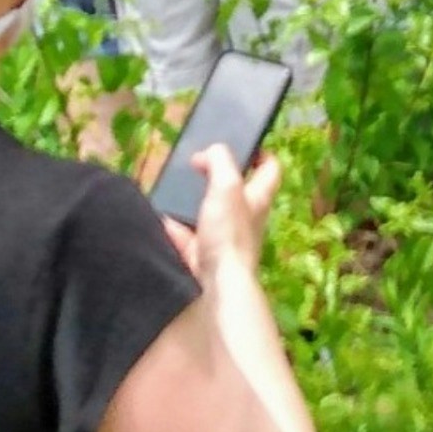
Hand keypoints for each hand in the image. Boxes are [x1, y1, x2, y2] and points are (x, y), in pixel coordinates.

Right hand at [162, 143, 279, 281]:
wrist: (216, 287)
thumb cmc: (228, 233)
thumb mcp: (226, 185)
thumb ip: (220, 161)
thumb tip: (210, 152)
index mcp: (258, 198)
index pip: (270, 169)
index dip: (261, 153)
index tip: (243, 145)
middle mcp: (246, 219)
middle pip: (235, 192)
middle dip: (216, 178)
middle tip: (198, 166)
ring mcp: (225, 240)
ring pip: (209, 215)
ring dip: (192, 204)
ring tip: (174, 190)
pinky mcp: (204, 258)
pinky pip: (187, 239)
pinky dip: (175, 230)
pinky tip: (162, 221)